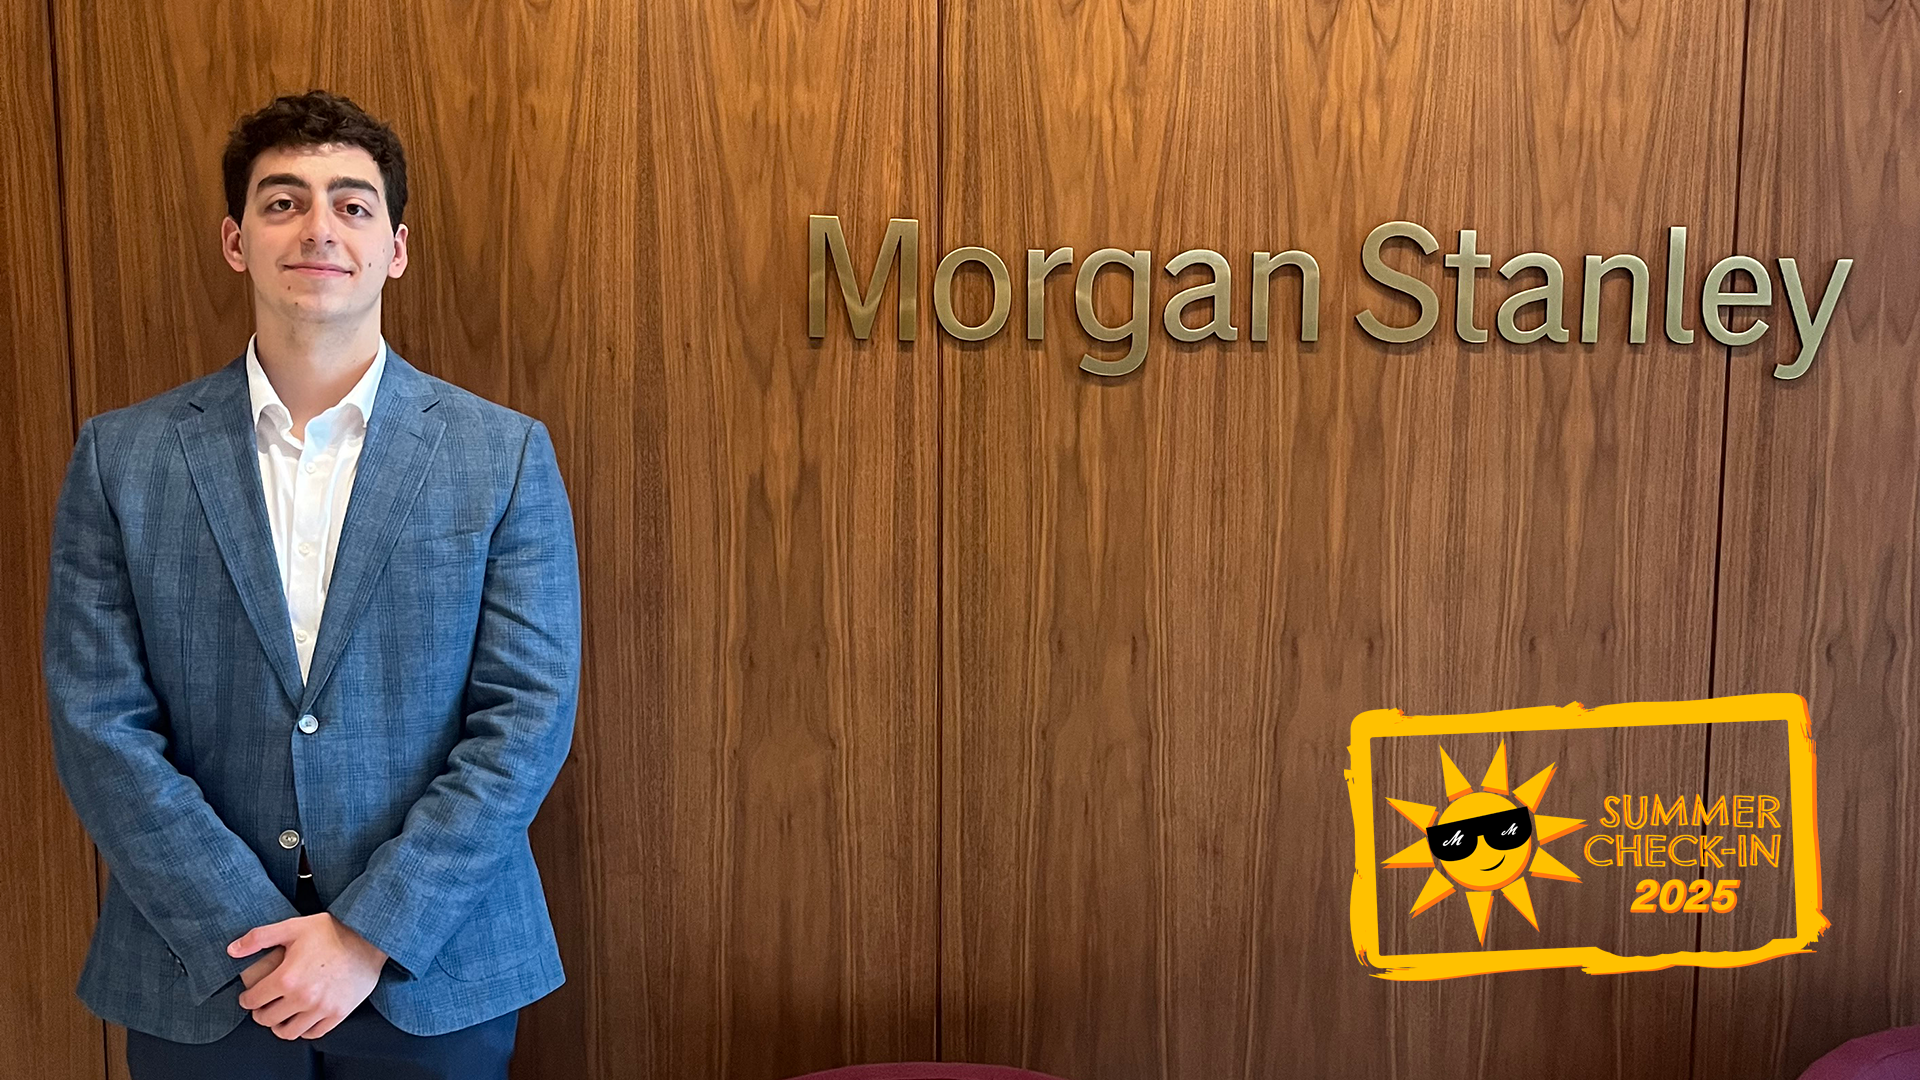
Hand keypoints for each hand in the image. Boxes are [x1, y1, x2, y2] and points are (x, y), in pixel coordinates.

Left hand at [227, 914, 388, 1039]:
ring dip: (279, 1025)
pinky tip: (302, 1018)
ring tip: (280, 1015)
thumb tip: (232, 950)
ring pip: (288, 1032)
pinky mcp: (338, 1014)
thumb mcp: (294, 927)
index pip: (253, 1001)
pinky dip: (303, 1030)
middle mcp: (303, 998)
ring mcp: (322, 1008)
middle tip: (263, 1006)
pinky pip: (312, 1033)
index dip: (247, 999)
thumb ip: (260, 937)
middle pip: (267, 1019)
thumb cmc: (332, 931)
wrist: (370, 939)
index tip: (250, 996)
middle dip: (260, 1013)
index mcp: (287, 978)